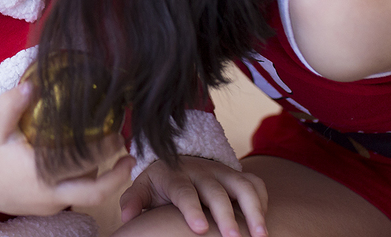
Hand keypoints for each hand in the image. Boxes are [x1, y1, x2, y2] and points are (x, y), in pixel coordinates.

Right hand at [0, 82, 135, 217]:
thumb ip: (10, 105)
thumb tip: (32, 83)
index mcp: (37, 174)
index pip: (82, 167)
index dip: (105, 154)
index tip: (117, 135)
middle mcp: (47, 194)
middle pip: (95, 193)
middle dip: (118, 176)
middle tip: (129, 155)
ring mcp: (48, 205)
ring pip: (86, 196)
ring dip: (104, 179)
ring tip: (117, 156)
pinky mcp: (46, 209)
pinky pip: (74, 197)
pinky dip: (86, 181)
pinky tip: (91, 163)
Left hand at [119, 157, 266, 236]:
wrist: (178, 161)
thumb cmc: (160, 184)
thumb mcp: (143, 187)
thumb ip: (134, 200)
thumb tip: (127, 217)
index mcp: (175, 175)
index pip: (184, 191)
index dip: (192, 209)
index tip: (199, 228)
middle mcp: (201, 172)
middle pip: (216, 191)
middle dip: (227, 214)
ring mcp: (222, 173)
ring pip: (243, 186)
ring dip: (254, 209)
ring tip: (261, 235)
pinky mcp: (237, 176)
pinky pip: (256, 183)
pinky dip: (263, 201)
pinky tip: (264, 223)